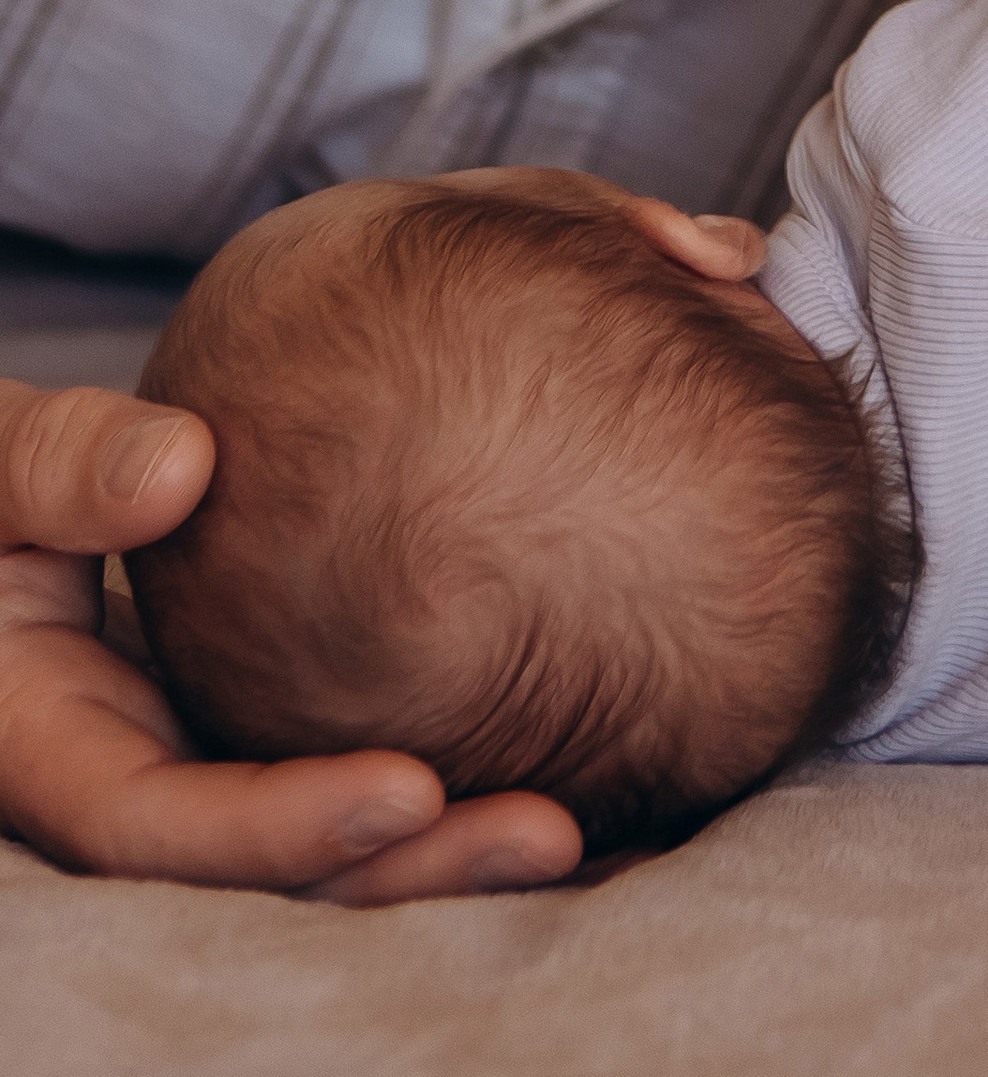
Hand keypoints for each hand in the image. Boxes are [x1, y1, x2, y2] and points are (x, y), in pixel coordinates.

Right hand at [0, 376, 580, 897]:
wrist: (11, 515)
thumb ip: (55, 466)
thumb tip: (175, 467)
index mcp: (55, 749)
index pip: (164, 826)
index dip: (285, 827)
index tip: (409, 786)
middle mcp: (139, 784)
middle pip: (274, 871)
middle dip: (408, 868)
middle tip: (547, 832)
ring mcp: (208, 765)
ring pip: (331, 844)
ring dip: (450, 846)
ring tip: (580, 824)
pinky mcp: (262, 729)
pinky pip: (356, 769)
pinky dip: (455, 780)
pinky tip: (578, 762)